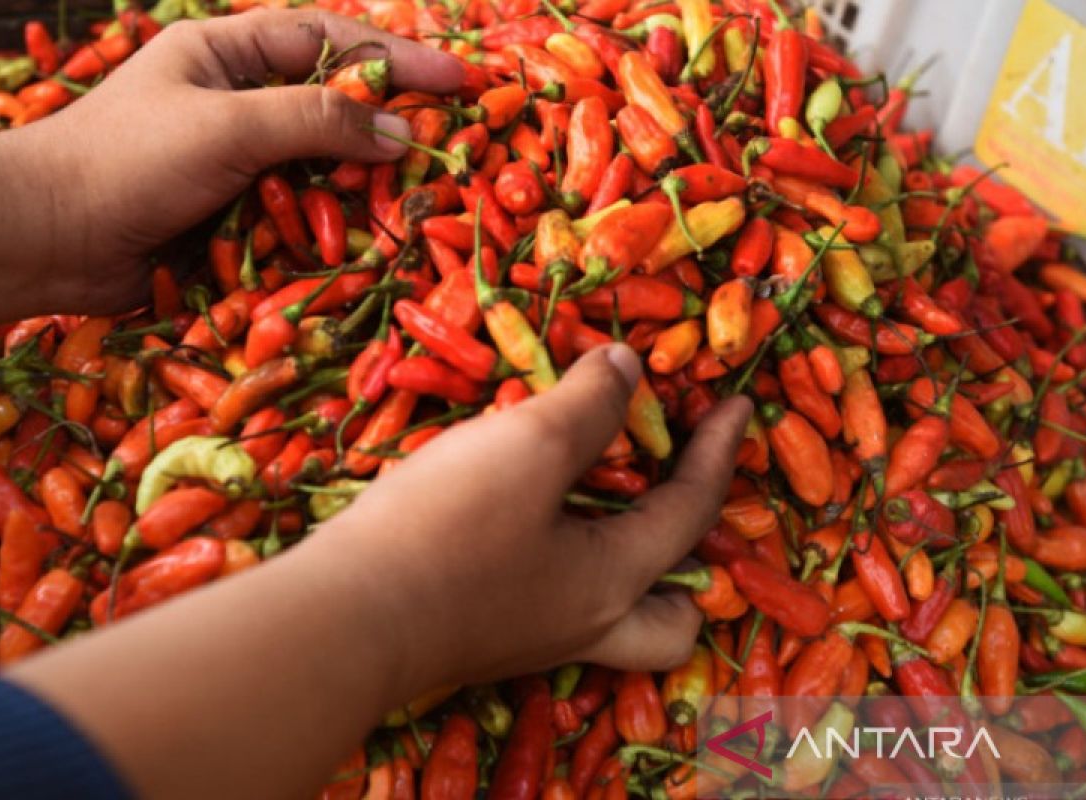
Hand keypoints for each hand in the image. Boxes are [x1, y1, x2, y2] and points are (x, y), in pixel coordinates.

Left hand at [20, 9, 462, 314]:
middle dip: (388, 127)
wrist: (49, 240)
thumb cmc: (128, 161)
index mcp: (225, 55)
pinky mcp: (231, 220)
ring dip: (360, 186)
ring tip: (416, 200)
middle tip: (452, 146)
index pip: (328, 44)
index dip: (396, 59)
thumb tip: (400, 132)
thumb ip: (316, 122)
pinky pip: (294, 218)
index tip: (459, 79)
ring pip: (318, 169)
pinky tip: (363, 242)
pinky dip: (326, 229)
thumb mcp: (228, 125)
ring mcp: (234, 165)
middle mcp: (234, 104)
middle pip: (331, 107)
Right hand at [318, 344, 752, 696]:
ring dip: (624, 562)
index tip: (741, 405)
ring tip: (601, 500)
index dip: (719, 449)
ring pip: (612, 616)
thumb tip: (627, 367)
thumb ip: (588, 403)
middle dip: (691, 570)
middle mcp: (584, 622)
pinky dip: (563, 555)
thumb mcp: (530, 446)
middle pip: (672, 620)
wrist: (344, 616)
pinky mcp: (480, 632)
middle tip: (672, 507)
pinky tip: (525, 511)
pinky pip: (552, 600)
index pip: (692, 510)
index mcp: (613, 580)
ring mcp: (530, 637)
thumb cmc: (449, 530)